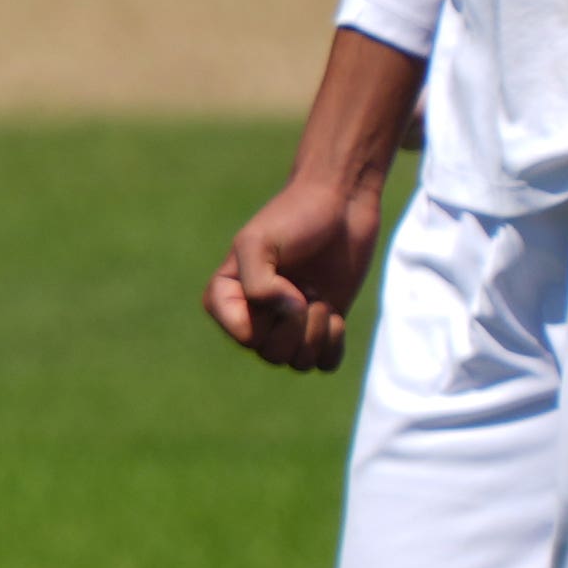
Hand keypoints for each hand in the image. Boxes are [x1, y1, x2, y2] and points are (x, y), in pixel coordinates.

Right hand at [207, 171, 389, 372]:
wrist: (341, 203)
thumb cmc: (294, 216)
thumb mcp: (258, 243)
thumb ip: (257, 284)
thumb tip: (288, 314)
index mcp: (226, 298)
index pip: (244, 337)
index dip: (269, 315)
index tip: (284, 281)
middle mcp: (254, 316)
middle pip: (270, 355)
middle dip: (296, 326)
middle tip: (308, 289)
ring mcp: (288, 325)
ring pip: (297, 363)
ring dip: (317, 332)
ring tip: (321, 297)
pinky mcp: (321, 327)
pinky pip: (324, 363)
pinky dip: (334, 343)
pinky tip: (335, 315)